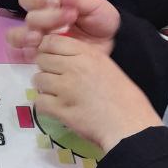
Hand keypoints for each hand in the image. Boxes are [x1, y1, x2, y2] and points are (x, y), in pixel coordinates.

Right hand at [7, 0, 119, 60]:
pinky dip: (25, 55)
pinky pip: (22, 58)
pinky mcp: (41, 58)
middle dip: (47, 18)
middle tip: (68, 19)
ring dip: (25, 36)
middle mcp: (40, 22)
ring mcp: (38, 41)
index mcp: (49, 6)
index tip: (56, 2)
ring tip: (40, 38)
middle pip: (28, 18)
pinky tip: (40, 53)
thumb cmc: (101, 21)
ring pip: (16, 37)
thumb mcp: (96, 6)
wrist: (111, 45)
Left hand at [33, 34, 161, 152]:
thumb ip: (86, 60)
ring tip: (57, 96)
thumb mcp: (108, 67)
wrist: (129, 126)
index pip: (52, 41)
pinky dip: (44, 106)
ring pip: (38, 79)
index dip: (47, 50)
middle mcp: (74, 67)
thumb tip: (65, 58)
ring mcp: (65, 88)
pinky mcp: (60, 108)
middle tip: (56, 80)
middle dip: (46, 69)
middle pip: (42, 59)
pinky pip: (39, 101)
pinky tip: (56, 109)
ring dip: (45, 88)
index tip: (53, 59)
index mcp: (89, 54)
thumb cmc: (126, 99)